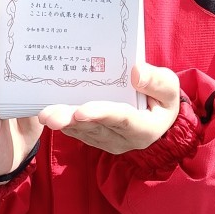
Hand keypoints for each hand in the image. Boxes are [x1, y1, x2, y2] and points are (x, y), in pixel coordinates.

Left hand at [37, 63, 180, 154]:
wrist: (159, 116)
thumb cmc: (163, 96)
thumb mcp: (169, 86)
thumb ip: (156, 81)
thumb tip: (135, 72)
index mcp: (144, 128)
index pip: (121, 119)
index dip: (100, 113)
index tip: (80, 110)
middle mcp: (124, 140)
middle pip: (94, 127)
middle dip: (70, 119)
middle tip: (49, 115)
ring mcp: (108, 142)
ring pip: (83, 131)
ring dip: (63, 121)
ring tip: (44, 113)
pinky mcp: (96, 139)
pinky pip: (78, 131)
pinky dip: (65, 120)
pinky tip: (49, 111)